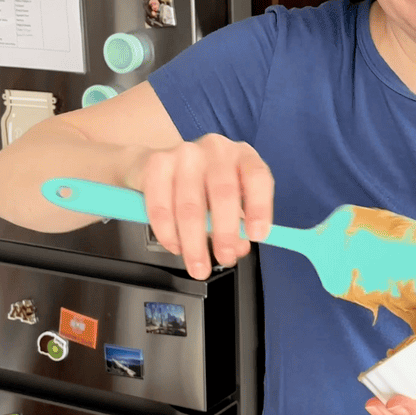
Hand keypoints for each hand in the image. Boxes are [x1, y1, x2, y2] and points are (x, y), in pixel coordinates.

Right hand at [125, 134, 273, 278]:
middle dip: (224, 234)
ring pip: (190, 206)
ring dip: (194, 243)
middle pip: (223, 194)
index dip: (259, 207)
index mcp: (243, 156)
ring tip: (198, 265)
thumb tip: (238, 248)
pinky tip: (175, 246)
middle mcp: (216, 149)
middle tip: (224, 259)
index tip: (256, 236)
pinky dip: (168, 233)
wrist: (160, 165)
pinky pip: (161, 206)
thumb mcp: (229, 201)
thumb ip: (238, 224)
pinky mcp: (156, 164)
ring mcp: (185, 153)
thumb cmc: (204, 185)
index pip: (257, 177)